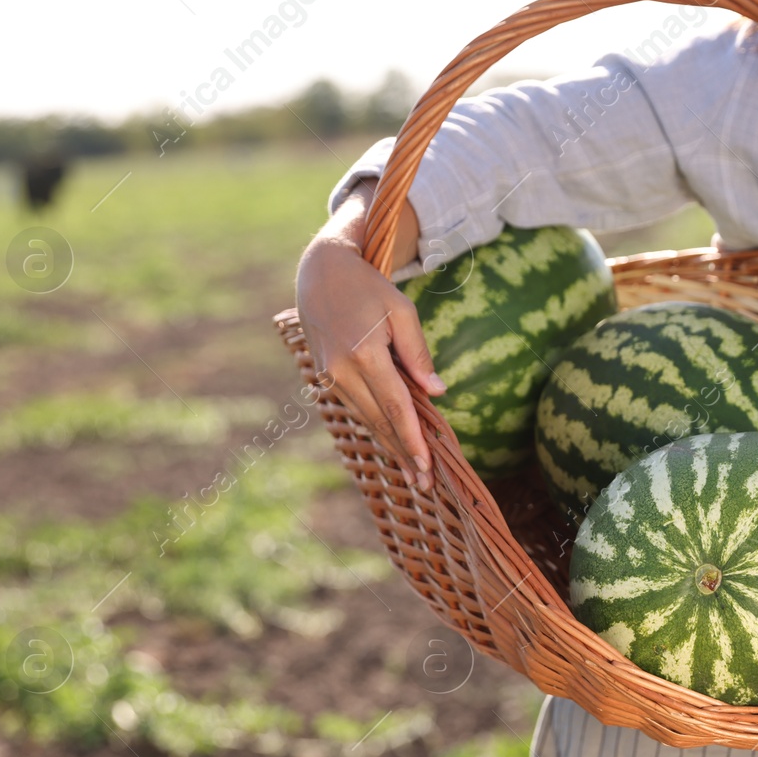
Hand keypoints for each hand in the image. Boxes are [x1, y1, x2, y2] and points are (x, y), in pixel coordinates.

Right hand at [295, 180, 442, 490]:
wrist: (320, 273)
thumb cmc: (369, 287)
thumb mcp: (401, 310)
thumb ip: (418, 352)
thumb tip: (436, 392)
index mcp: (364, 353)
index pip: (394, 406)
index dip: (412, 438)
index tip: (427, 464)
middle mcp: (342, 370)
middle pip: (379, 421)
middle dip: (403, 453)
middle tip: (425, 484)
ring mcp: (329, 375)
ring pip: (365, 419)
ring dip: (389, 446)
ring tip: (412, 474)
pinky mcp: (326, 376)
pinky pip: (356, 408)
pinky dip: (375, 427)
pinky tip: (391, 444)